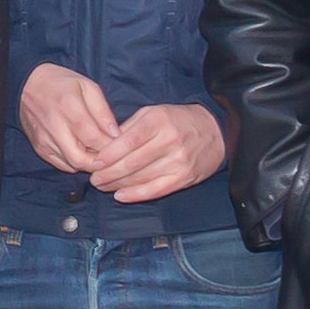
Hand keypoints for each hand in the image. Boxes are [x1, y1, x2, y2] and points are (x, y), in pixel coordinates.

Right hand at [18, 63, 119, 174]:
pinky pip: (62, 165)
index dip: (111, 146)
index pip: (94, 138)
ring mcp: (45, 140)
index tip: (122, 145)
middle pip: (81, 159)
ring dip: (89, 163)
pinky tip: (83, 153)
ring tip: (98, 153)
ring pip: (72, 164)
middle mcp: (55, 127)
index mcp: (69, 107)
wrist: (28, 85)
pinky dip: (76, 163)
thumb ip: (103, 111)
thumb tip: (116, 134)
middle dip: (100, 162)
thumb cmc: (62, 84)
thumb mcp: (88, 87)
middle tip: (112, 156)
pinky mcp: (40, 148)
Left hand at [86, 103, 228, 204]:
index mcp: (158, 121)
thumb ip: (130, 127)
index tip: (95, 163)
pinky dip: (136, 195)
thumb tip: (104, 145)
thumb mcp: (153, 113)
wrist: (215, 131)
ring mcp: (179, 161)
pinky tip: (120, 196)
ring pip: (141, 177)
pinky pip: (156, 190)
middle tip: (94, 178)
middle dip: (108, 173)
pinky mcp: (184, 177)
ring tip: (102, 186)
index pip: (128, 142)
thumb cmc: (177, 121)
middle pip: (132, 162)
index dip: (108, 155)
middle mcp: (169, 141)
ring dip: (117, 185)